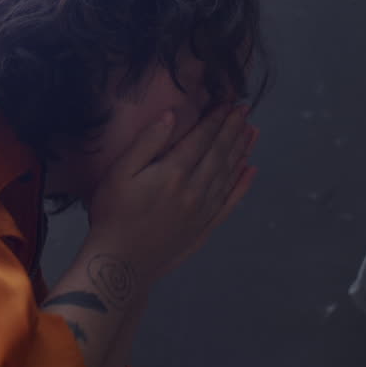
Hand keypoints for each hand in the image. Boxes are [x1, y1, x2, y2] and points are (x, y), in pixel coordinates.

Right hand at [82, 104, 258, 287]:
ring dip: (242, 150)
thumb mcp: (119, 173)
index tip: (228, 103)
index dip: (216, 119)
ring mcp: (202, 210)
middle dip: (233, 129)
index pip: (201, 138)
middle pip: (219, 153)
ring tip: (252, 132)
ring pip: (229, 174)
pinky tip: (251, 172)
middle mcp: (194, 189)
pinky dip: (242, 185)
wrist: (121, 263)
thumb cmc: (113, 215)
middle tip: (244, 110)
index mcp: (174, 172)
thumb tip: (171, 115)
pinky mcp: (204, 228)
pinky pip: (230, 202)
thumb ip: (147, 143)